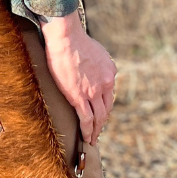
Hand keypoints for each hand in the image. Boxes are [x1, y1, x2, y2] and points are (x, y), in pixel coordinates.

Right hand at [40, 11, 116, 146]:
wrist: (66, 37)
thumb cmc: (75, 38)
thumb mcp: (96, 50)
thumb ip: (97, 63)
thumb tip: (93, 68)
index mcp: (110, 72)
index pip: (109, 94)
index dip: (104, 106)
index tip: (100, 113)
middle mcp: (106, 83)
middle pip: (106, 108)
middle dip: (102, 122)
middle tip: (97, 131)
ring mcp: (93, 91)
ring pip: (98, 117)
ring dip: (96, 130)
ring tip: (92, 140)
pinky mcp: (79, 96)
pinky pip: (86, 118)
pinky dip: (88, 131)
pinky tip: (86, 138)